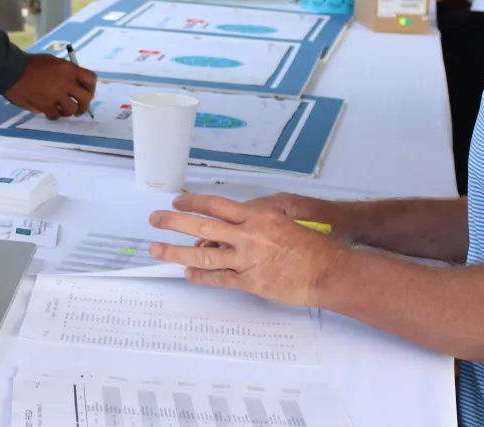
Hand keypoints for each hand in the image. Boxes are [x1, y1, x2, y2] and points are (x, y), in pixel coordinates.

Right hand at [4, 54, 95, 118]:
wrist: (11, 70)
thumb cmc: (30, 63)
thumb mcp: (52, 61)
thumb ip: (66, 71)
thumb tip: (75, 84)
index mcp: (68, 69)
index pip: (91, 79)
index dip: (90, 87)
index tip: (85, 92)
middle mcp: (66, 82)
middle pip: (86, 98)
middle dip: (85, 105)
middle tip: (79, 107)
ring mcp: (56, 95)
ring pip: (72, 109)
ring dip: (69, 111)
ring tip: (63, 110)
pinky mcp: (45, 105)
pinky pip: (56, 115)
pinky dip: (55, 115)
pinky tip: (50, 112)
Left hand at [148, 193, 348, 307]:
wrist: (329, 270)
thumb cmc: (312, 244)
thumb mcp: (285, 218)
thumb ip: (258, 217)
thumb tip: (234, 220)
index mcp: (256, 217)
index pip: (216, 205)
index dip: (193, 202)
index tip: (177, 202)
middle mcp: (248, 236)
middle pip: (202, 226)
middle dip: (174, 222)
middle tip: (155, 219)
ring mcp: (247, 260)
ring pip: (203, 254)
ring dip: (176, 251)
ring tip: (157, 249)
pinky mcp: (251, 282)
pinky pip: (219, 279)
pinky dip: (201, 276)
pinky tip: (187, 273)